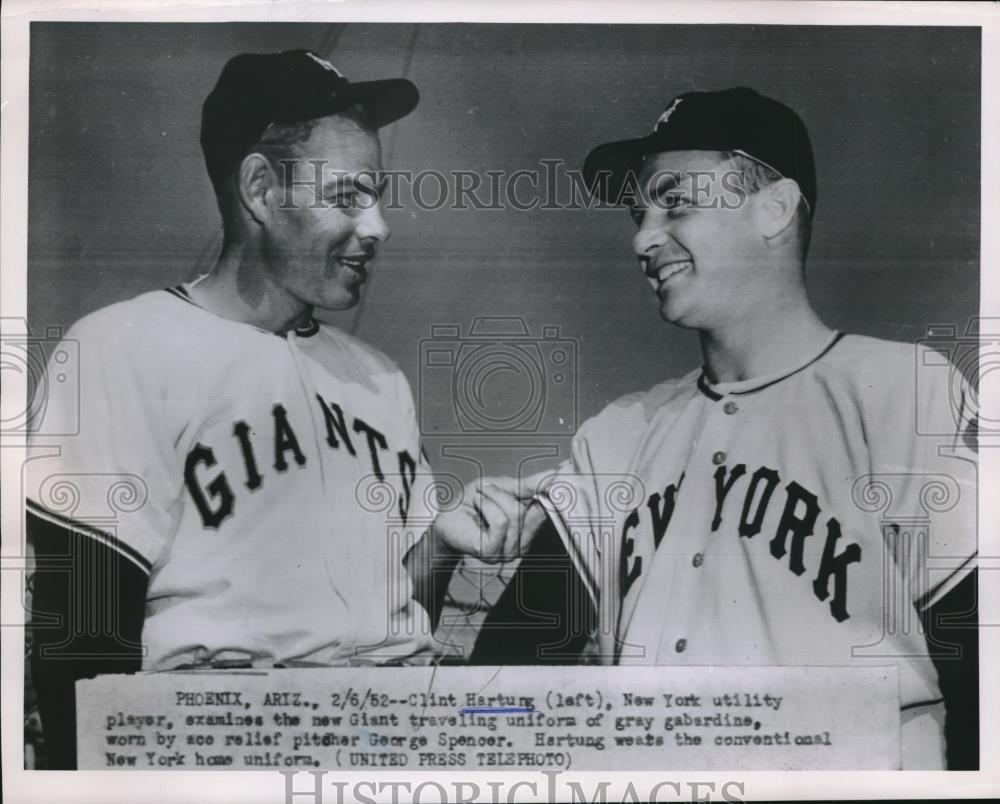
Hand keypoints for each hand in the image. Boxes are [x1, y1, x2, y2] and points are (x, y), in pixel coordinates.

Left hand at [431, 471, 551, 562]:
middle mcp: (521, 544)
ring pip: (515, 514)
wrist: (445, 517)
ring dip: (493, 497)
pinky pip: (500, 522)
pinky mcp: (491, 552)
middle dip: (507, 492)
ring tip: (479, 499)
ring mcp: (507, 552)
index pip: (548, 510)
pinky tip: (478, 505)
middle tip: (488, 489)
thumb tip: (552, 475)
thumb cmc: (471, 504)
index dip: (551, 492)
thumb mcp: (502, 487)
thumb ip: (528, 485)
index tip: (558, 473)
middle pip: (533, 511)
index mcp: (528, 530)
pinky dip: (487, 506)